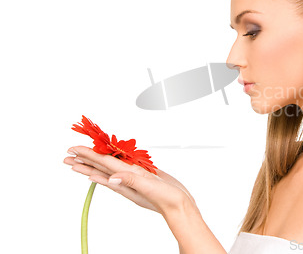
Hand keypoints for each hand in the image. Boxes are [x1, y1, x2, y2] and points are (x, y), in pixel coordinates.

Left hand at [63, 145, 197, 215]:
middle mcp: (127, 179)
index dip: (88, 156)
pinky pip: (124, 169)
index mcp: (127, 179)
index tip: (73, 150)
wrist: (181, 207)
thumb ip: (132, 181)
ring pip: (110, 167)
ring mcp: (134, 179)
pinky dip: (115, 165)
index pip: (103, 164)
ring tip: (81, 160)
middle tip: (68, 155)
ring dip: (95, 162)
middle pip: (101, 167)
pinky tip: (111, 166)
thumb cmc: (167, 200)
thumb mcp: (150, 188)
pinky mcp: (143, 177)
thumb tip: (112, 177)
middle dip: (84, 161)